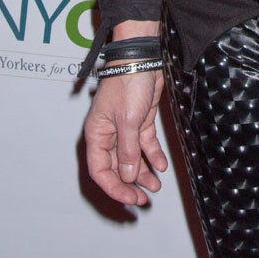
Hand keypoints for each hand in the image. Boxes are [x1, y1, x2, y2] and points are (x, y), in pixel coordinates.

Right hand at [84, 70, 167, 205]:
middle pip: (116, 167)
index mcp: (97, 134)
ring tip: (156, 186)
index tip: (129, 198)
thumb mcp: (128, 120)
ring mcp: (125, 128)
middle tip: (144, 199)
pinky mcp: (140, 120)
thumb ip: (127, 150)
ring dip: (143, 173)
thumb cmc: (128, 83)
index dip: (114, 187)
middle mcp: (108, 134)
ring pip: (132, 158)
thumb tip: (126, 176)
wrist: (143, 58)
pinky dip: (153, 155)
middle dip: (129, 184)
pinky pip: (145, 144)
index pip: (100, 170)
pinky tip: (161, 165)